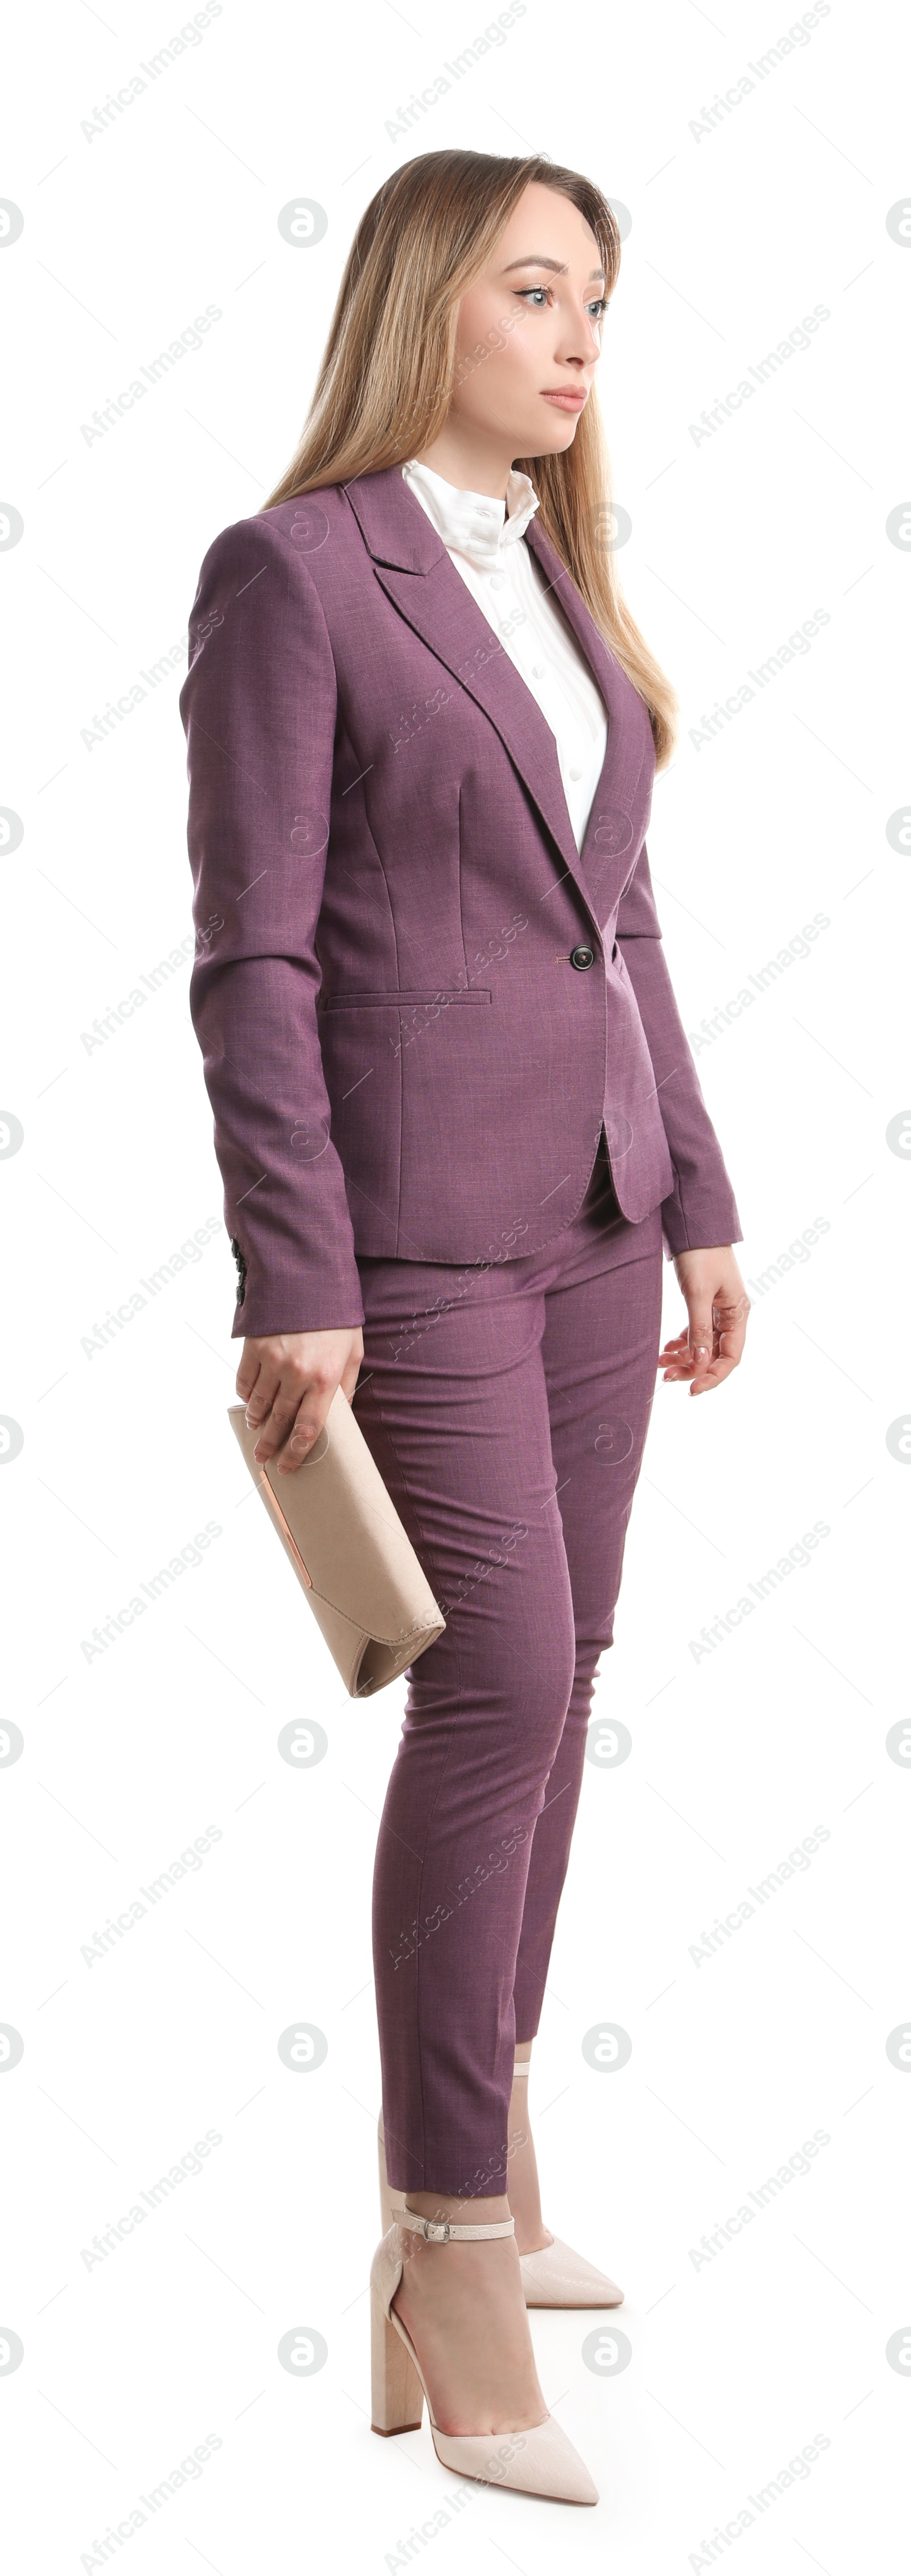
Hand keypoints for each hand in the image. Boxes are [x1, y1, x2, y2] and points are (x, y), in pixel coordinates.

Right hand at [236, 1327, 363, 1471]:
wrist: (309, 1276)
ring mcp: (272, 1361)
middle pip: (280, 1421)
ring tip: (255, 1430)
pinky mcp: (254, 1347)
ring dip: (255, 1420)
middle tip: (263, 1458)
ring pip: (258, 1403)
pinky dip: (244, 1394)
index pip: (309, 1428)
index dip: (296, 1452)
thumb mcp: (354, 1350)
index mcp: (324, 1378)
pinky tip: (247, 1400)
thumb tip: (342, 1413)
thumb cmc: (336, 1315)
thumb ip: (347, 1385)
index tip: (288, 1466)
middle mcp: (297, 1374)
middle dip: (270, 1444)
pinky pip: (244, 1380)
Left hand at [658, 1247, 748, 1397]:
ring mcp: (717, 1309)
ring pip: (703, 1344)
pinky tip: (667, 1348)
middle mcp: (731, 1315)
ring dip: (684, 1357)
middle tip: (667, 1376)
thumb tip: (700, 1362)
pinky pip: (695, 1331)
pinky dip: (682, 1342)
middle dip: (693, 1368)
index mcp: (738, 1313)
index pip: (730, 1357)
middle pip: (715, 1354)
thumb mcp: (698, 1293)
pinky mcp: (704, 1303)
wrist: (694, 1223)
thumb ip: (699, 1329)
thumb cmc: (701, 1254)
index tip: (692, 1390)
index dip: (713, 1376)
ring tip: (661, 1363)